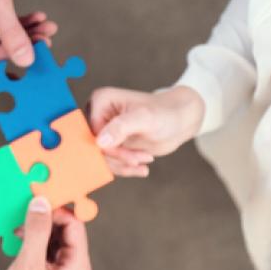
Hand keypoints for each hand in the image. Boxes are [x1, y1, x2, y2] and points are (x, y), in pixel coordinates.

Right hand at [0, 198, 90, 269]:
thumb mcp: (28, 265)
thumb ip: (36, 232)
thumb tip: (41, 204)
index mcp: (78, 267)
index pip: (75, 226)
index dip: (57, 210)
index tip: (37, 200)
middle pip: (65, 231)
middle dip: (45, 220)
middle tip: (24, 211)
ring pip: (54, 240)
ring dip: (37, 230)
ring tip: (17, 227)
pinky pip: (46, 252)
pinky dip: (33, 243)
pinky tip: (17, 240)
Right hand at [88, 86, 205, 177]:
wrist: (179, 121)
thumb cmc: (165, 113)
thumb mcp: (145, 118)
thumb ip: (121, 127)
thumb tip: (100, 142)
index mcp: (100, 101)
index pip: (92, 133)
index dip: (109, 150)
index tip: (130, 157)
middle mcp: (98, 114)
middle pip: (95, 147)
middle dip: (118, 158)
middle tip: (139, 160)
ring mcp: (104, 130)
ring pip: (102, 157)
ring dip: (123, 164)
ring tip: (145, 159)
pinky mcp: (112, 143)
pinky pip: (110, 161)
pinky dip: (125, 168)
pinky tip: (142, 168)